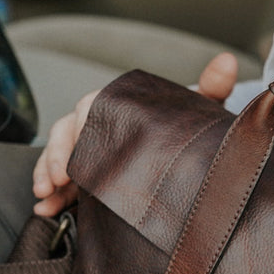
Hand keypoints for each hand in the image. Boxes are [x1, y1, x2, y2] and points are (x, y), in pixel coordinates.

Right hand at [32, 51, 239, 215]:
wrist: (193, 157)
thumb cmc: (191, 132)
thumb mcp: (203, 113)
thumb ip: (212, 89)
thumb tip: (228, 62)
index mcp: (121, 104)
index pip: (92, 107)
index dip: (83, 127)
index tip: (83, 148)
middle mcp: (102, 123)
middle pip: (67, 133)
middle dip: (58, 157)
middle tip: (60, 180)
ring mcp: (92, 151)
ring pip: (58, 157)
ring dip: (47, 175)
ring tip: (46, 197)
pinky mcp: (89, 176)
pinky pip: (61, 182)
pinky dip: (51, 196)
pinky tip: (45, 210)